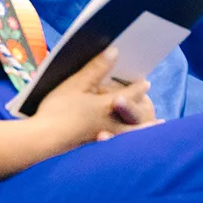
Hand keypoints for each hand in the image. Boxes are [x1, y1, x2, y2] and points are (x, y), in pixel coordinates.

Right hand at [31, 49, 160, 151]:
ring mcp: (101, 140)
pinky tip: (117, 146)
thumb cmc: (58, 110)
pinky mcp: (91, 151)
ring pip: (126, 137)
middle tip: (159, 120)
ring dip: (138, 134)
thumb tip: (115, 51)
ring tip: (146, 134)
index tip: (147, 83)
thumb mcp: (76, 84)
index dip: (138, 88)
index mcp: (107, 107)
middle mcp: (110, 124)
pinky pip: (113, 148)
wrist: (42, 142)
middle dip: (145, 119)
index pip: (129, 96)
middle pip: (134, 121)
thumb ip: (97, 68)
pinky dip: (121, 145)